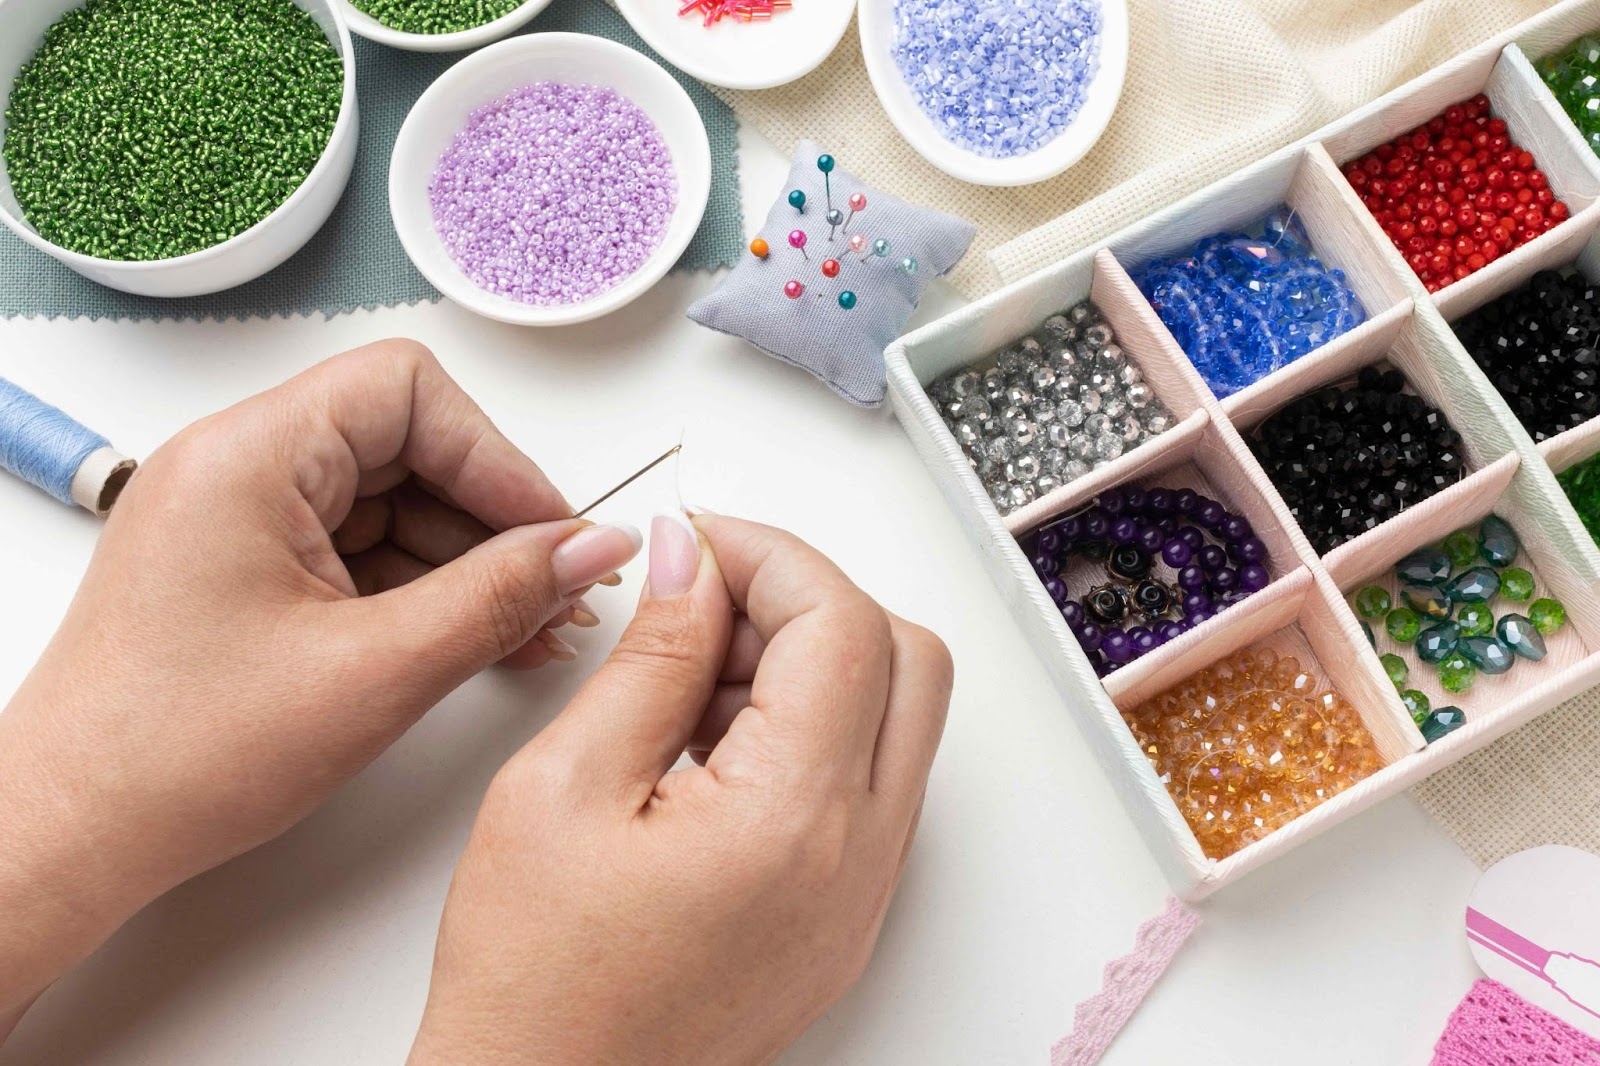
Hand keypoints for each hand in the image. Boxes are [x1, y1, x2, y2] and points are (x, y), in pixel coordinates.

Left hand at [0, 340, 641, 1022]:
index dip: (498, 457)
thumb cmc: (178, 756)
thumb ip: (501, 597)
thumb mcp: (378, 671)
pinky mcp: (248, 567)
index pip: (408, 392)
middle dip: (492, 518)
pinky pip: (361, 550)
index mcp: (249, 456)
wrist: (77, 833)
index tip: (553, 530)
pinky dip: (422, 590)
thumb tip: (590, 548)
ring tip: (531, 632)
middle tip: (557, 589)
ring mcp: (240, 517)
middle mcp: (238, 466)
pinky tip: (478, 641)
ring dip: (467, 563)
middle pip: (407, 443)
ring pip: (392, 502)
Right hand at [409, 514, 952, 1065]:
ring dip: (812, 665)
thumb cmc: (533, 988)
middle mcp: (859, 864)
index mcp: (795, 823)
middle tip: (706, 599)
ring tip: (688, 678)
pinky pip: (865, 785)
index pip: (842, 624)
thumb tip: (692, 563)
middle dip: (810, 601)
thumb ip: (651, 657)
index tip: (700, 542)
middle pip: (906, 662)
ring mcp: (862, 899)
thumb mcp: (563, 787)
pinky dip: (808, 732)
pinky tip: (708, 738)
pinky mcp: (844, 919)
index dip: (771, 556)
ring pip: (895, 720)